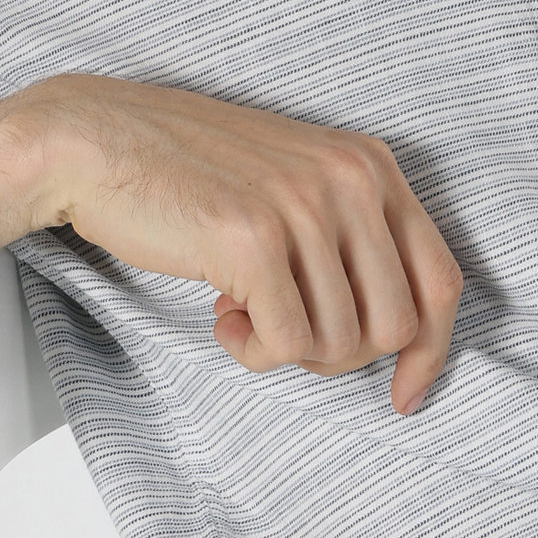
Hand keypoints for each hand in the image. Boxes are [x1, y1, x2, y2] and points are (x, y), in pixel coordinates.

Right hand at [19, 75, 463, 414]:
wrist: (96, 142)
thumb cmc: (190, 175)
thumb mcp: (295, 188)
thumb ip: (350, 241)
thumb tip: (393, 337)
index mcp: (372, 166)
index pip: (441, 281)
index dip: (430, 353)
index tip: (403, 395)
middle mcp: (352, 180)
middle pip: (396, 326)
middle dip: (341, 355)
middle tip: (285, 334)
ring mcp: (306, 207)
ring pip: (342, 343)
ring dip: (287, 350)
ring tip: (242, 315)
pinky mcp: (254, 240)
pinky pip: (287, 344)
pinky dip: (253, 353)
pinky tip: (221, 319)